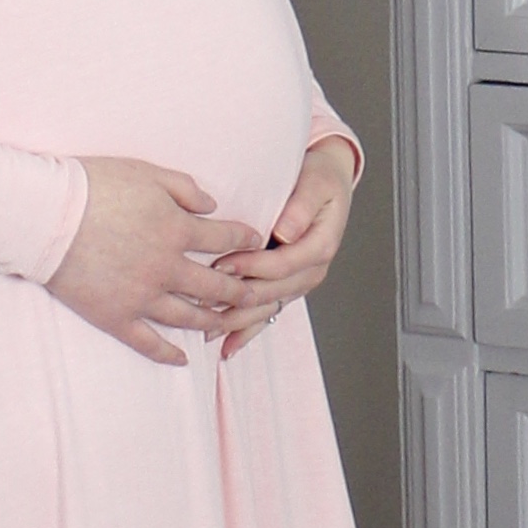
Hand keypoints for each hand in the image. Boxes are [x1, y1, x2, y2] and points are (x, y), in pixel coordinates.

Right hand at [45, 156, 265, 365]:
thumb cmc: (94, 186)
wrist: (44, 215)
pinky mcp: (115, 316)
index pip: (225, 238)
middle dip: (240, 289)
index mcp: (177, 230)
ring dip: (212, 319)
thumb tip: (213, 204)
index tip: (257, 242)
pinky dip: (168, 353)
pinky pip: (147, 342)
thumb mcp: (147, 173)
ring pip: (189, 316)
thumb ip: (185, 188)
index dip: (245, 239)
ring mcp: (142, 296)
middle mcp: (166, 268)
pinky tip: (183, 358)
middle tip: (256, 293)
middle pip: (215, 284)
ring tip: (227, 321)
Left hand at [215, 136, 357, 359]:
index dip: (250, 268)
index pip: (282, 265)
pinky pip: (267, 314)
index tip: (221, 264)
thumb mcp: (316, 182)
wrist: (327, 183)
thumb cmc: (320, 178)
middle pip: (270, 292)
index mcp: (320, 246)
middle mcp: (311, 271)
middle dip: (235, 296)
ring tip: (204, 328)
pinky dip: (246, 332)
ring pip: (265, 308)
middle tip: (200, 295)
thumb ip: (301, 206)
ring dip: (235, 320)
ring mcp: (299, 283)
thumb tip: (285, 232)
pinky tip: (227, 348)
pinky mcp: (287, 288)